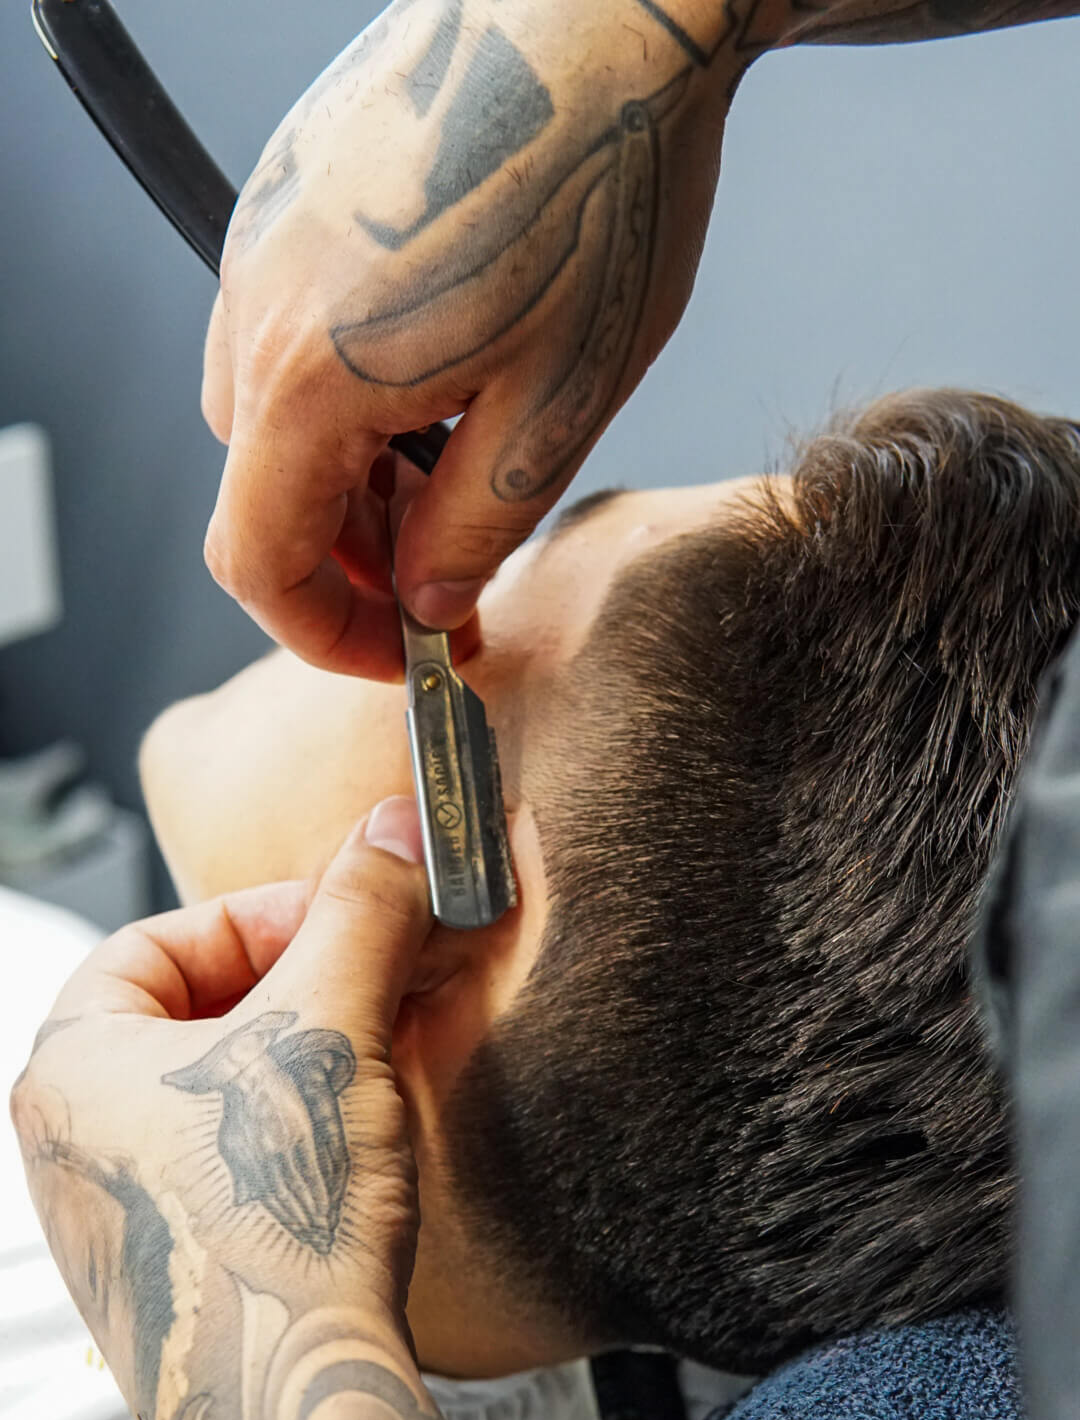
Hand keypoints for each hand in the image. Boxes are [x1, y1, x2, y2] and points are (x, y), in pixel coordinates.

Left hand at [9, 799, 430, 1419]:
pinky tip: (358, 1159)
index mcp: (66, 1065)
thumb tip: (395, 827)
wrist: (288, 1407)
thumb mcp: (331, 1029)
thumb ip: (361, 913)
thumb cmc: (276, 1222)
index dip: (268, 914)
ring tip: (382, 1069)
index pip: (161, 940)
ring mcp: (113, 1221)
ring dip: (303, 1067)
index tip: (355, 920)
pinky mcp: (170, 1281)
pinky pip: (227, 1175)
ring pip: (212, 1099)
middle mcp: (67, 1144)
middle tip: (383, 987)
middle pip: (188, 1016)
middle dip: (299, 990)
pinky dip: (292, 1143)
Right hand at [201, 0, 748, 672]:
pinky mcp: (292, 185)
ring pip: (273, 408)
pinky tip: (444, 354)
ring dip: (351, 464)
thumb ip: (472, 531)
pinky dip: (348, 379)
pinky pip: (289, 322)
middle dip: (350, 551)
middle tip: (452, 557)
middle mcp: (256, 304)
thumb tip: (426, 602)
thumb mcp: (557, 410)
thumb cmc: (599, 193)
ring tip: (461, 448)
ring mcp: (265, 236)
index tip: (398, 650)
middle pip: (261, 489)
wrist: (611, 11)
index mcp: (307, 379)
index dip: (323, 633)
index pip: (255, 561)